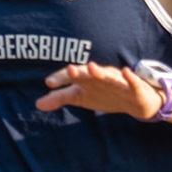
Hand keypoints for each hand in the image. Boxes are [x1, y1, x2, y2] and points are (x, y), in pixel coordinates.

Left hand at [37, 62, 160, 118]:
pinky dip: (129, 77)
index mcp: (87, 79)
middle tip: (70, 70)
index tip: (49, 83)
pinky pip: (132, 81)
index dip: (62, 78)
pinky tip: (126, 71)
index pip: (73, 76)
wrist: (135, 100)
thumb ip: (60, 98)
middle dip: (80, 72)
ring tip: (92, 67)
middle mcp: (101, 77)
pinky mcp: (134, 86)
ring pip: (109, 75)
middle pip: (89, 73)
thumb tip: (37, 104)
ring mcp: (118, 80)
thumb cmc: (104, 94)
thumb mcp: (81, 97)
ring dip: (101, 71)